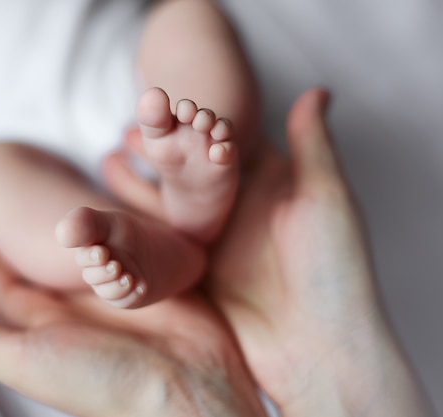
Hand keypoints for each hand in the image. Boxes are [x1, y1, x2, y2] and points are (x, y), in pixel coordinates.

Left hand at [0, 214, 265, 416]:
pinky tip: (95, 193)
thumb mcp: (25, 360)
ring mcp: (108, 289)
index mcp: (40, 327)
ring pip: (73, 244)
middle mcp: (71, 307)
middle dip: (7, 226)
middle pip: (29, 256)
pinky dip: (106, 219)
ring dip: (56, 216)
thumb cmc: (103, 381)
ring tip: (38, 181)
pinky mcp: (145, 276)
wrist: (187, 388)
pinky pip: (119, 239)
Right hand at [105, 88, 434, 415]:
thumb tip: (319, 87)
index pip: (226, 145)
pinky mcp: (197, 275)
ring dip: (143, 185)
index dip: (199, 121)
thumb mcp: (326, 199)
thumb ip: (312, 145)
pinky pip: (162, 245)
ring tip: (109, 159)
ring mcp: (215, 246)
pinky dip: (139, 225)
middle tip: (129, 127)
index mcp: (270, 191)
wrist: (317, 348)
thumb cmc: (334, 270)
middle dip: (163, 149)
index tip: (170, 99)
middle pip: (192, 173)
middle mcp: (239, 214)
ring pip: (171, 206)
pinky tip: (111, 208)